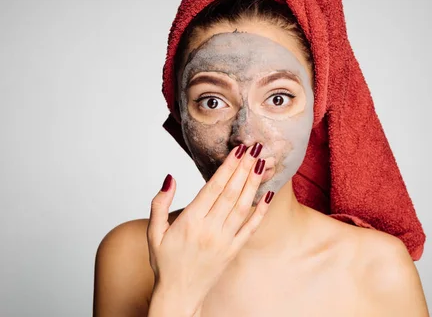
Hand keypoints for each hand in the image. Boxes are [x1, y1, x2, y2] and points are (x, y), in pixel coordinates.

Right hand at [146, 143, 271, 315]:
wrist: (179, 295)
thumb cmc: (165, 263)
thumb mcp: (154, 233)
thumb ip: (159, 204)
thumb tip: (170, 178)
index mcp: (190, 221)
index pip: (213, 187)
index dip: (228, 166)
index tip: (238, 150)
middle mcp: (210, 229)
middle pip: (231, 192)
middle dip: (245, 167)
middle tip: (256, 147)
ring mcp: (224, 240)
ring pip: (242, 206)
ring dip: (254, 183)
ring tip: (263, 163)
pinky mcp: (234, 250)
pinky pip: (250, 227)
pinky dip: (260, 211)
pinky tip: (268, 195)